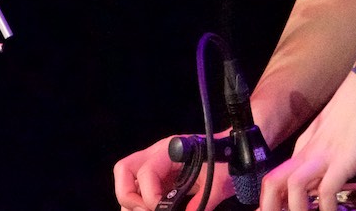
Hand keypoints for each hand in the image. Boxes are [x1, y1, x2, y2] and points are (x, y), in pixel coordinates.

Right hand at [114, 135, 233, 210]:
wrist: (232, 154)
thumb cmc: (226, 163)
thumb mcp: (218, 184)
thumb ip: (201, 203)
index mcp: (170, 151)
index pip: (146, 172)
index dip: (150, 196)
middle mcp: (155, 155)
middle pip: (123, 170)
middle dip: (128, 197)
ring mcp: (153, 166)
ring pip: (126, 182)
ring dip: (133, 203)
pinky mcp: (156, 178)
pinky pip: (137, 191)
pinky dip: (140, 205)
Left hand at [258, 73, 355, 210]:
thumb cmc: (355, 108)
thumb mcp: (332, 136)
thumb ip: (322, 159)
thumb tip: (318, 185)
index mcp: (303, 148)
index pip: (276, 178)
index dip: (269, 201)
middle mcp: (308, 154)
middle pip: (273, 183)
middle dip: (270, 207)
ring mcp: (324, 157)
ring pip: (293, 187)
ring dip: (296, 210)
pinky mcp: (343, 160)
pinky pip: (326, 191)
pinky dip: (325, 208)